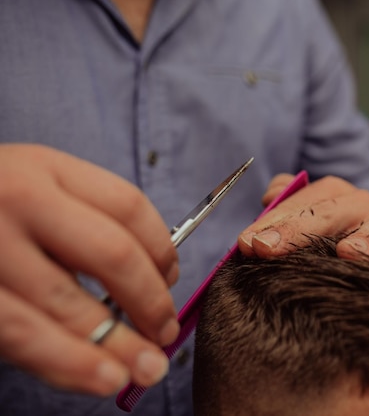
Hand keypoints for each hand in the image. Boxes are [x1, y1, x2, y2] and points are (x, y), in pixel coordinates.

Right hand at [0, 144, 179, 394]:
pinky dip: (70, 364)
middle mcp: (18, 199)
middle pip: (112, 255)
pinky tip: (102, 378)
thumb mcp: (35, 188)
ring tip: (149, 368)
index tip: (172, 279)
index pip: (129, 206)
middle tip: (167, 330)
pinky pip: (24, 335)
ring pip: (69, 305)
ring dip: (119, 345)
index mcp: (46, 167)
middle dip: (151, 301)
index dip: (163, 250)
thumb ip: (86, 221)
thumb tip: (156, 280)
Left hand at [238, 174, 368, 260]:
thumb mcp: (303, 221)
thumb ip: (283, 208)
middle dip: (298, 230)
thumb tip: (269, 192)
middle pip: (328, 212)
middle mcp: (357, 204)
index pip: (296, 205)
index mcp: (327, 196)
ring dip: (364, 239)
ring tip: (350, 254)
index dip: (271, 223)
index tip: (247, 244)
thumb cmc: (329, 239)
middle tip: (269, 249)